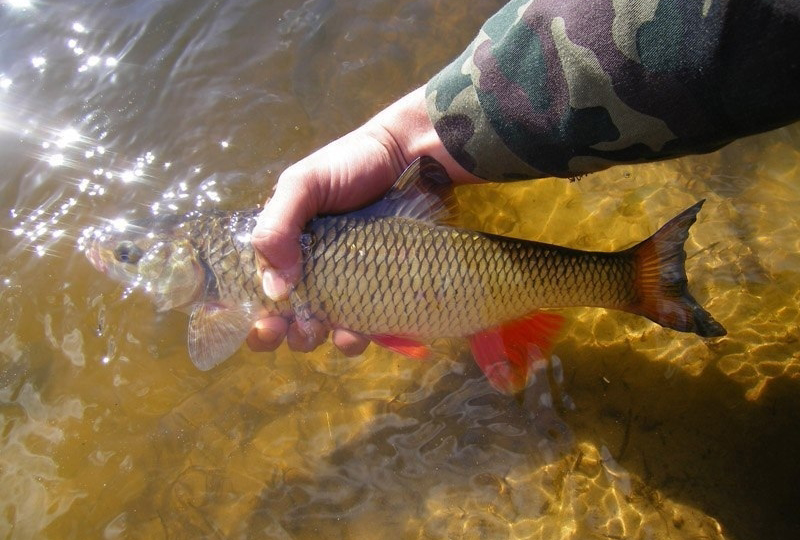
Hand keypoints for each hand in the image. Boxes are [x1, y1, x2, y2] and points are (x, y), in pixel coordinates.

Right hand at [247, 86, 480, 354]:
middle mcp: (307, 271)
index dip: (243, 313)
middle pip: (280, 319)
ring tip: (318, 327)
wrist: (412, 160)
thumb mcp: (303, 184)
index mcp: (281, 245)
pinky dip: (351, 339)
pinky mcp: (374, 295)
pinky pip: (358, 330)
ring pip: (316, 331)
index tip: (250, 322)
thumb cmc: (351, 165)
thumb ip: (277, 226)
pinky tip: (355, 332)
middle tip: (285, 328)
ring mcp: (341, 286)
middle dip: (276, 333)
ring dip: (310, 338)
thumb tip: (273, 287)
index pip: (250, 288)